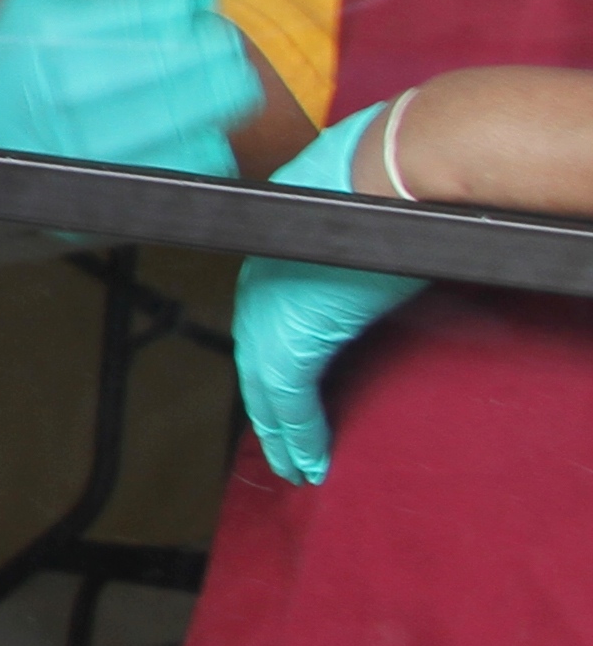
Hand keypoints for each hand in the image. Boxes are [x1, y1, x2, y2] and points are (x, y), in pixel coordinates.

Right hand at [0, 0, 261, 174]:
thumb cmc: (23, 63)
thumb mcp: (34, 1)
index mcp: (41, 36)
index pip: (132, 12)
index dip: (177, 2)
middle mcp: (56, 89)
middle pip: (158, 63)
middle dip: (204, 51)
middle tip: (227, 45)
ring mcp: (80, 143)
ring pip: (171, 116)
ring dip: (213, 98)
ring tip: (232, 84)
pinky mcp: (105, 187)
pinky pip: (173, 165)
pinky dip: (202, 148)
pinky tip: (208, 131)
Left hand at [233, 105, 425, 485]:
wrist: (388, 178)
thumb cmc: (378, 187)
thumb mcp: (354, 220)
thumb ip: (347, 246)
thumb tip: (370, 253)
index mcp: (268, 258)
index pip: (264, 328)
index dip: (272, 371)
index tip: (281, 400)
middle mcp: (257, 290)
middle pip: (257, 366)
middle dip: (271, 412)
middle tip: (285, 449)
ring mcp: (267, 318)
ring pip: (267, 391)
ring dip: (283, 433)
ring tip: (298, 467)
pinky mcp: (289, 343)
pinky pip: (288, 402)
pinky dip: (299, 434)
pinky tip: (309, 461)